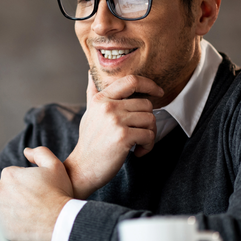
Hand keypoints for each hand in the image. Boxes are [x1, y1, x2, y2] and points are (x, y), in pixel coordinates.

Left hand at [0, 147, 73, 240]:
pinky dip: (10, 221)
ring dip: (11, 206)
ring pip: (2, 205)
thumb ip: (39, 153)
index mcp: (8, 175)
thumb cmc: (59, 193)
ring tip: (29, 211)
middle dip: (17, 194)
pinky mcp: (0, 226)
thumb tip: (26, 151)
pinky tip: (24, 221)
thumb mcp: (54, 166)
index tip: (36, 189)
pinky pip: (2, 221)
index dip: (26, 182)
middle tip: (34, 201)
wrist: (60, 221)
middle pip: (5, 190)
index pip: (13, 176)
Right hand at [64, 74, 162, 198]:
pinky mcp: (123, 137)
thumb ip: (93, 92)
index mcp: (101, 99)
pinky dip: (148, 146)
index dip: (149, 84)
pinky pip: (149, 135)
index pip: (131, 80)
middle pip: (146, 104)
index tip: (158, 92)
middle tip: (140, 133)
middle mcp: (108, 107)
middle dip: (148, 121)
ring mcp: (115, 121)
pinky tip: (138, 152)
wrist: (82, 168)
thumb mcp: (89, 113)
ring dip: (150, 134)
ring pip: (150, 119)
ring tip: (138, 143)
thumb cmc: (89, 142)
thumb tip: (91, 73)